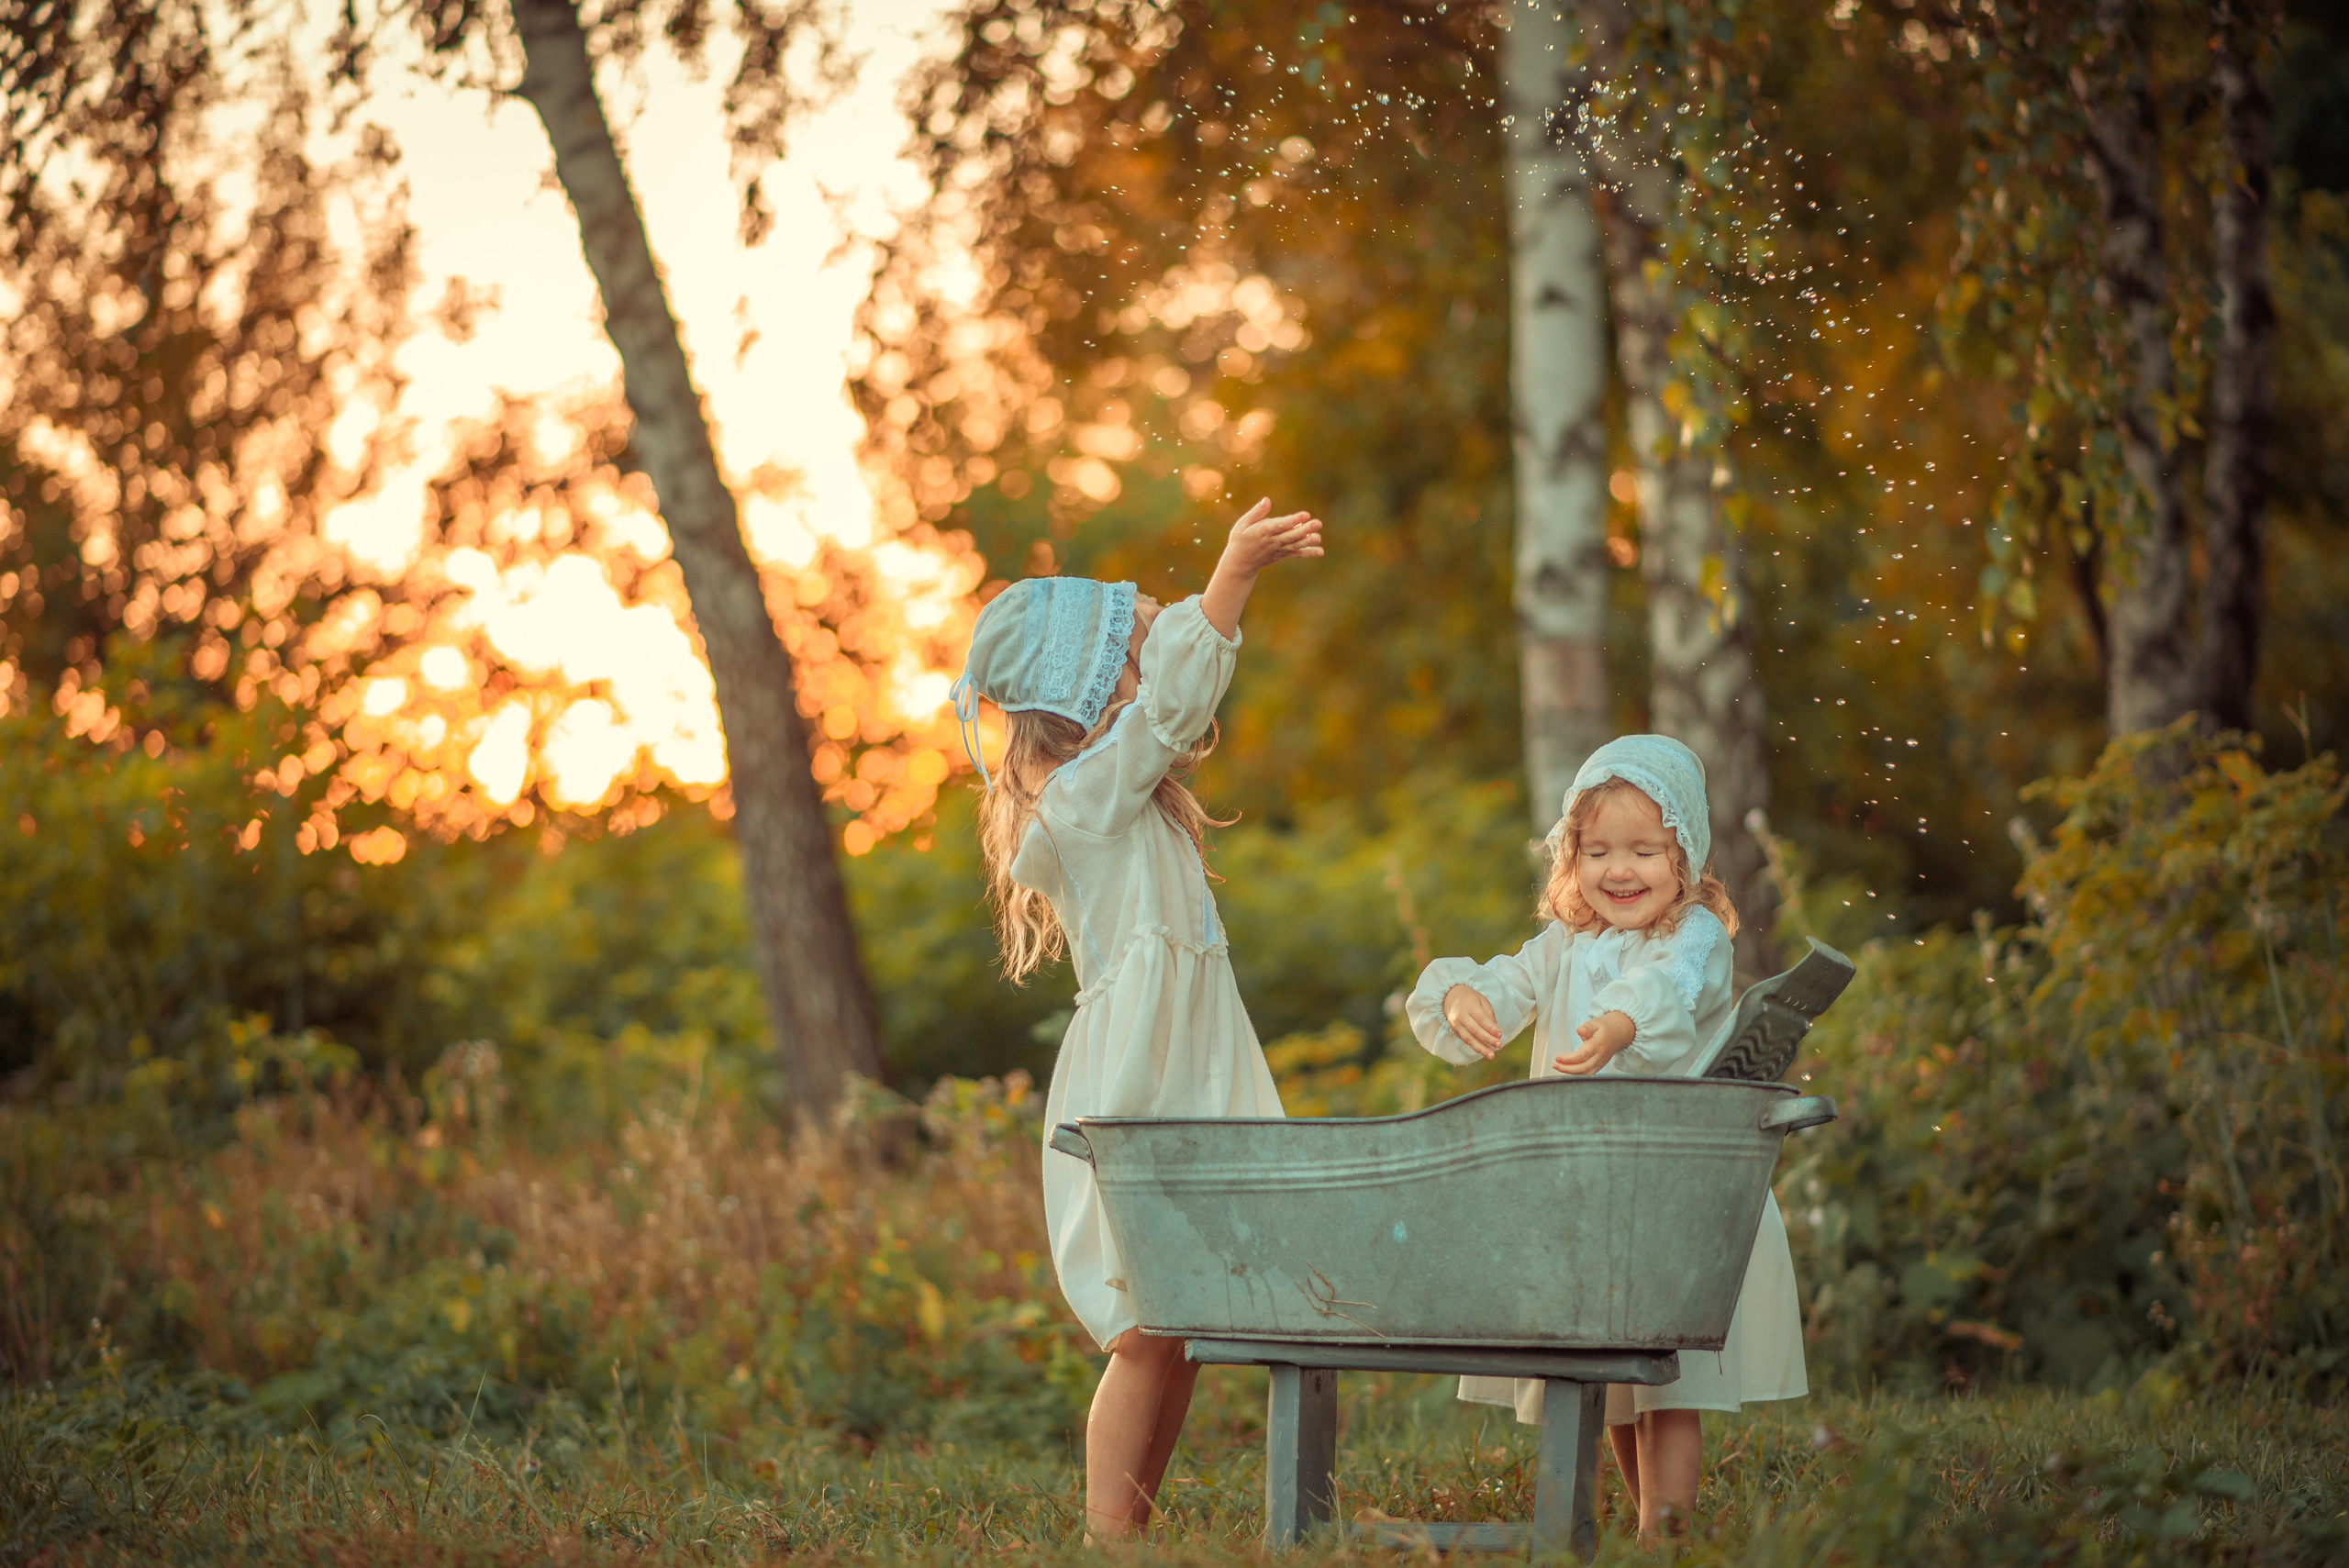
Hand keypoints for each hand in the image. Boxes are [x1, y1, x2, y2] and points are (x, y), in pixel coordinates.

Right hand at [1201, 498, 1321, 636]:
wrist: (1240, 562)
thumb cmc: (1240, 540)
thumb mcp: (1242, 524)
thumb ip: (1256, 513)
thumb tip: (1267, 500)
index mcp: (1263, 532)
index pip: (1280, 525)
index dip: (1293, 520)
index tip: (1305, 515)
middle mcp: (1272, 541)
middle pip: (1291, 535)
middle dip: (1305, 530)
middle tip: (1318, 523)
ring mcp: (1279, 549)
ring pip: (1295, 545)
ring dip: (1308, 542)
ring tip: (1319, 537)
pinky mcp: (1283, 554)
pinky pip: (1296, 553)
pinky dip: (1308, 553)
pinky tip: (1320, 551)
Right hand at [1442, 984, 1502, 1058]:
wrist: (1451, 998)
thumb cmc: (1471, 999)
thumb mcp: (1482, 1001)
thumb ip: (1489, 1015)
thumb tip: (1496, 1031)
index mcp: (1469, 1005)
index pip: (1480, 1018)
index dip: (1490, 1028)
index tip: (1500, 1035)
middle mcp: (1461, 1016)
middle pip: (1475, 1030)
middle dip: (1487, 1039)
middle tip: (1499, 1045)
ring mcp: (1456, 1025)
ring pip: (1469, 1038)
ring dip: (1481, 1048)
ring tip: (1491, 1055)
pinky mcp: (1455, 1031)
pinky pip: (1466, 1040)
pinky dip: (1475, 1046)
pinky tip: (1484, 1051)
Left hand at [1553, 1011, 1634, 1075]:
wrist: (1618, 1034)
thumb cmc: (1603, 1028)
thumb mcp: (1595, 1023)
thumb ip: (1587, 1027)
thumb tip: (1579, 1030)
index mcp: (1597, 1044)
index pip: (1582, 1055)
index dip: (1569, 1059)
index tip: (1557, 1058)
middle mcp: (1600, 1056)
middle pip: (1583, 1067)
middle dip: (1567, 1068)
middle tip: (1554, 1065)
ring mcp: (1600, 1063)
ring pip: (1586, 1073)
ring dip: (1571, 1073)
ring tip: (1558, 1067)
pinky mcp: (1599, 1066)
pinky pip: (1588, 1074)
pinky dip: (1577, 1074)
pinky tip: (1567, 1070)